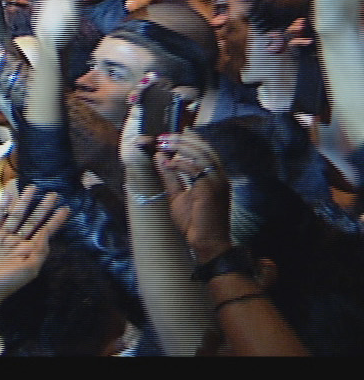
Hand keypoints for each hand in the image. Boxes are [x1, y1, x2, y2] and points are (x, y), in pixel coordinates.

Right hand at [0, 185, 69, 302]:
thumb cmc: (8, 281)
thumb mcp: (30, 269)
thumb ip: (40, 250)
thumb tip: (46, 232)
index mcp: (29, 251)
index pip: (45, 231)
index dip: (55, 220)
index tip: (65, 209)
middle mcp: (18, 241)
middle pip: (32, 220)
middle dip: (43, 208)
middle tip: (53, 195)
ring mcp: (3, 237)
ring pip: (16, 216)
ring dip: (24, 202)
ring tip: (33, 188)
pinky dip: (2, 206)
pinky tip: (8, 195)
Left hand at [154, 131, 233, 262]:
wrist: (207, 243)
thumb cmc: (195, 222)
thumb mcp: (177, 195)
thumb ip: (170, 177)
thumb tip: (160, 157)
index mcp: (215, 177)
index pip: (205, 151)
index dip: (188, 140)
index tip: (168, 137)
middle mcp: (220, 177)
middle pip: (204, 148)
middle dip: (182, 140)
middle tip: (162, 137)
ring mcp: (218, 183)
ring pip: (201, 155)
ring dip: (180, 147)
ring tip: (162, 144)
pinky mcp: (211, 190)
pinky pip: (196, 170)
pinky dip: (181, 163)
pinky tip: (168, 163)